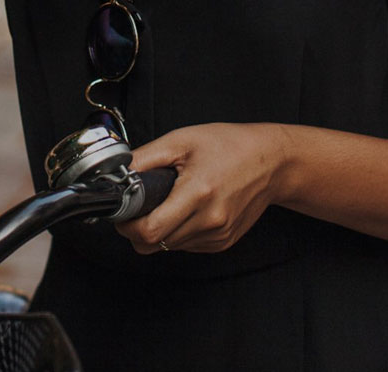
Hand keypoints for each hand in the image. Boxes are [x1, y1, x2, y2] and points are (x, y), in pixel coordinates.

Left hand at [116, 123, 289, 254]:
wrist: (272, 162)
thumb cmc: (229, 146)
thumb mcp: (181, 141)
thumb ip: (144, 159)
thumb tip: (115, 174)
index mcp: (197, 193)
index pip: (149, 231)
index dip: (128, 225)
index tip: (124, 212)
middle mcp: (210, 221)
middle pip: (154, 245)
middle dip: (138, 230)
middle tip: (139, 208)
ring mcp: (218, 235)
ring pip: (169, 248)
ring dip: (160, 231)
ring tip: (169, 203)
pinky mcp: (223, 242)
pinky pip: (187, 246)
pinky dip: (179, 232)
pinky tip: (188, 210)